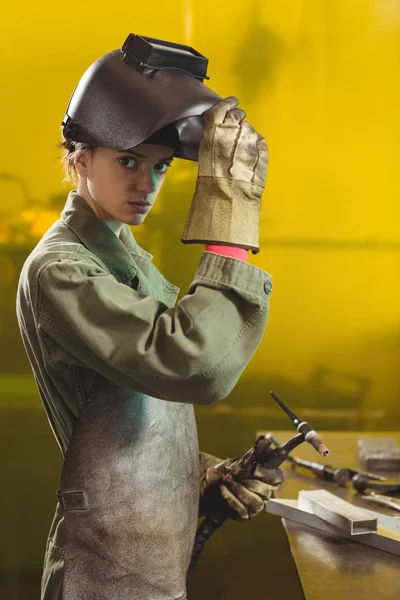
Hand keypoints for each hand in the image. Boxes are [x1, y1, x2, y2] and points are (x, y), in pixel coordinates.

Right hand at [181, 96, 268, 253]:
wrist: (229, 208)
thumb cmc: (210, 193)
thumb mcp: (205, 166)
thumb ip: (213, 148)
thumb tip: (220, 138)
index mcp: (213, 140)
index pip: (220, 112)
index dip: (226, 104)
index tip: (231, 100)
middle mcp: (232, 138)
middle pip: (237, 118)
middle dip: (238, 118)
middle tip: (238, 120)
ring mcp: (249, 145)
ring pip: (250, 130)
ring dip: (247, 133)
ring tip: (244, 143)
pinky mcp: (261, 156)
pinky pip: (260, 143)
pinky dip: (257, 145)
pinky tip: (253, 151)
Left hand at [199, 456, 282, 521]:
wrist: (212, 484)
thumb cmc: (230, 471)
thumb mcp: (240, 459)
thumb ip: (254, 453)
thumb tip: (267, 441)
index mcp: (268, 479)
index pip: (277, 478)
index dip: (267, 473)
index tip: (253, 467)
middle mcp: (264, 494)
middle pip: (265, 491)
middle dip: (248, 481)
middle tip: (233, 473)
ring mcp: (255, 506)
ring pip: (255, 502)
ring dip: (238, 490)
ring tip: (226, 479)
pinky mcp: (245, 515)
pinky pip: (241, 511)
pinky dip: (230, 498)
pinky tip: (222, 488)